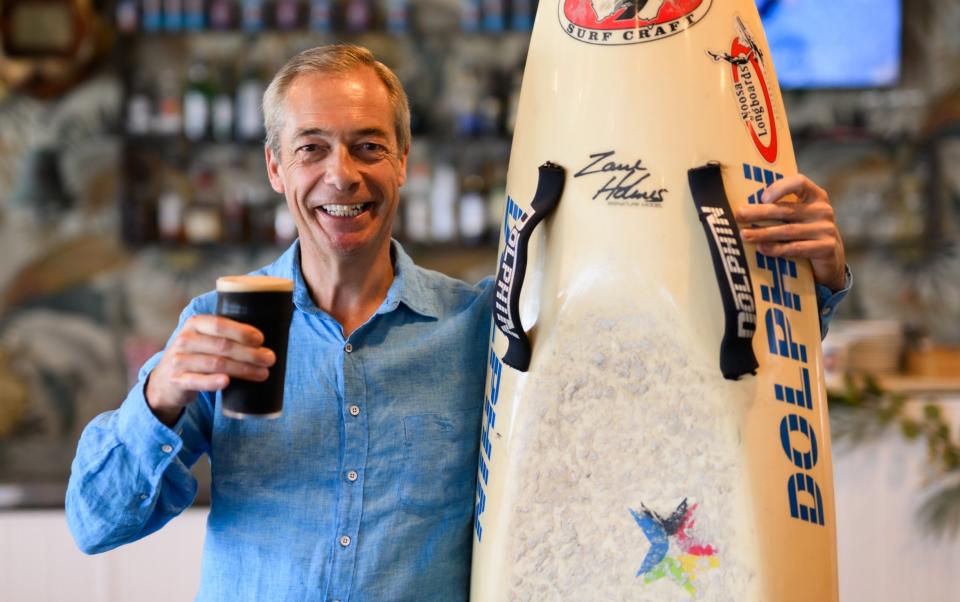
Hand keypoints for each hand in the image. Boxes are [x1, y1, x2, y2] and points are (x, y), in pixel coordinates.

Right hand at [145, 316, 275, 425]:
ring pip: (216, 364)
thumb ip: (225, 334)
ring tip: (263, 373)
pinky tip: (227, 382)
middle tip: (270, 359)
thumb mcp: (204, 339)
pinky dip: (212, 382)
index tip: (261, 339)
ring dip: (242, 369)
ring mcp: (179, 361)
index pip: (219, 324)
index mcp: (194, 324)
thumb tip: (264, 339)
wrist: (164, 380)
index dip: (241, 331)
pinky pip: (197, 381)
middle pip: (222, 346)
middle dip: (250, 353)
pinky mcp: (177, 381)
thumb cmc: (196, 356)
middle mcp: (185, 340)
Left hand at [735, 174, 846, 291]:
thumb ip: (780, 207)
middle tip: (739, 215)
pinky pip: (796, 248)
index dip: (780, 187)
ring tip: (744, 235)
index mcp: (815, 196)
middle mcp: (822, 210)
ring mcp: (826, 229)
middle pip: (786, 210)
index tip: (762, 198)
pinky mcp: (826, 248)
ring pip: (788, 230)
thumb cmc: (805, 232)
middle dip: (760, 212)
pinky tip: (761, 248)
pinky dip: (777, 248)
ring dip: (763, 233)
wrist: (830, 258)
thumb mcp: (798, 216)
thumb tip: (745, 206)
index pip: (799, 182)